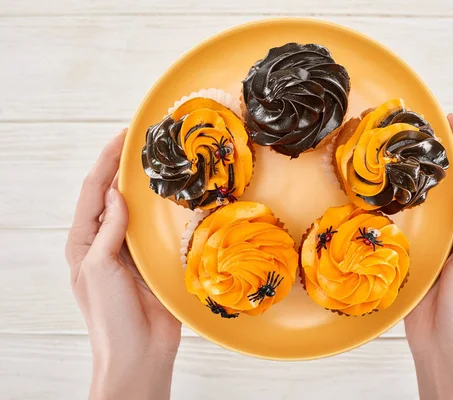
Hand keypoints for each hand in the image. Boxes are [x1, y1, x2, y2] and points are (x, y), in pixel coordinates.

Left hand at [65, 129, 181, 399]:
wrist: (138, 352)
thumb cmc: (109, 316)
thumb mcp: (99, 269)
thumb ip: (108, 230)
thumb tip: (116, 193)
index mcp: (84, 242)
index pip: (94, 192)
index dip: (106, 162)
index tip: (122, 137)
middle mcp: (105, 242)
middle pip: (114, 196)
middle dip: (123, 168)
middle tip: (143, 142)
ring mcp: (129, 252)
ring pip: (136, 211)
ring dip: (145, 188)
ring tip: (159, 163)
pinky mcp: (152, 262)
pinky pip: (156, 230)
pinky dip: (162, 213)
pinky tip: (174, 200)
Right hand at [404, 115, 452, 399]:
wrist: (445, 346)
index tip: (452, 123)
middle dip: (447, 159)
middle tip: (427, 130)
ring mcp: (446, 243)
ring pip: (436, 203)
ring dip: (426, 179)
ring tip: (410, 152)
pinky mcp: (425, 254)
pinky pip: (418, 224)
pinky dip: (410, 205)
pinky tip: (397, 191)